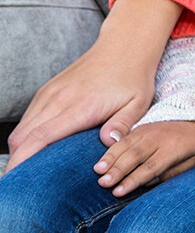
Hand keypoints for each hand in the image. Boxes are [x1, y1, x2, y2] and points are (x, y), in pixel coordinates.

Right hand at [8, 0, 180, 170]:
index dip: (24, 160)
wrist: (124, 46)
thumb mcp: (139, 102)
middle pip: (23, 137)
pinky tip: (34, 151)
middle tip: (22, 187)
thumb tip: (107, 144)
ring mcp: (49, 93)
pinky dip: (25, 136)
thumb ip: (123, 124)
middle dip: (17, 163)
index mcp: (79, 106)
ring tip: (26, 173)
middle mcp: (58, 99)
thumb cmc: (134, 77)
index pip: (41, 136)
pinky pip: (28, 118)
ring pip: (22, 128)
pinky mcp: (47, 90)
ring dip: (19, 151)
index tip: (16, 180)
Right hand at [93, 120, 194, 196]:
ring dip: (110, 158)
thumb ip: (171, 173)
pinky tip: (101, 161)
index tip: (118, 192)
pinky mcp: (140, 127)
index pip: (151, 167)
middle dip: (118, 170)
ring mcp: (148, 131)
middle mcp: (159, 138)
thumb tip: (147, 183)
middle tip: (103, 183)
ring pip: (126, 145)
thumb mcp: (192, 162)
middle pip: (135, 155)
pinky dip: (111, 150)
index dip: (133, 180)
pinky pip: (123, 138)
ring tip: (98, 171)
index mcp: (174, 149)